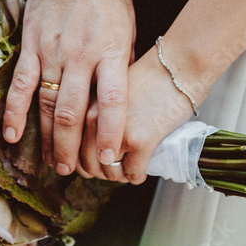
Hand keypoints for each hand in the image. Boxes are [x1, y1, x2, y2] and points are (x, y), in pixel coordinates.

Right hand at [3, 0, 134, 176]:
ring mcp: (53, 52)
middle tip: (72, 171)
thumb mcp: (128, 35)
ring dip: (47, 138)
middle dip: (72, 147)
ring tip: (51, 163)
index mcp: (111, 53)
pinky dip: (16, 112)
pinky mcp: (31, 46)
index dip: (108, 134)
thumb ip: (119, 71)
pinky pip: (21, 84)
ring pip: (46, 104)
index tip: (107, 159)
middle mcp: (81, 56)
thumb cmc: (109, 3)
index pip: (111, 103)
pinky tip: (14, 136)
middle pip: (73, 111)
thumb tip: (116, 110)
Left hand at [78, 41, 202, 183]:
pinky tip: (140, 170)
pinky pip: (132, 174)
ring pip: (109, 173)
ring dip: (118, 177)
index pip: (69, 147)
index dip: (78, 162)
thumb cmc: (147, 79)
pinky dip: (136, 177)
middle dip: (99, 172)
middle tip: (112, 170)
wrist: (176, 69)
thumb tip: (88, 146)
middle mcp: (94, 120)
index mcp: (84, 106)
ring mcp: (116, 132)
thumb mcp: (108, 91)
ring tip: (128, 169)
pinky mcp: (140, 141)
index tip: (89, 166)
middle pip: (87, 165)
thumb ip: (94, 114)